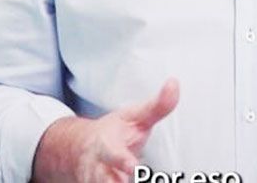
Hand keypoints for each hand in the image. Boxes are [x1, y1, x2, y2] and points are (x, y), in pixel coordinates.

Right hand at [33, 78, 179, 182]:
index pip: (114, 154)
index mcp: (106, 146)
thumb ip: (157, 106)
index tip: (133, 167)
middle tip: (134, 176)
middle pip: (105, 181)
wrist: (81, 147)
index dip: (123, 161)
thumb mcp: (135, 116)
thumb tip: (175, 83)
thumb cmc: (115, 132)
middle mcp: (100, 169)